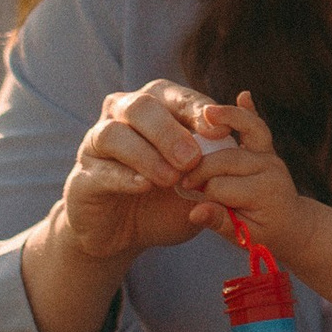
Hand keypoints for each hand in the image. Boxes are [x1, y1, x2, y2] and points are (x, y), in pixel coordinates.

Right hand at [61, 80, 224, 264]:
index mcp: (156, 107)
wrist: (124, 235)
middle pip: (142, 106)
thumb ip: (222, 148)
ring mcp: (96, 144)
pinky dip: (124, 177)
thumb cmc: (166, 198)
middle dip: (170, 131)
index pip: (177, 96)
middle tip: (192, 159)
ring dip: (146, 154)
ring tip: (171, 179)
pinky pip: (100, 170)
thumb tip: (248, 103)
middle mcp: (121, 116)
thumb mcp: (201, 177)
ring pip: (115, 133)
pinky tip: (144, 187)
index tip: (219, 132)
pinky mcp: (83, 177)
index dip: (197, 110)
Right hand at [184, 92, 305, 254]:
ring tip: (202, 117)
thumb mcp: (241, 237)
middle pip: (225, 158)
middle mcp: (270, 169)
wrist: (293, 226)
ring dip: (222, 122)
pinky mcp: (266, 146)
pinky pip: (256, 125)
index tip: (184, 194)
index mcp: (264, 192)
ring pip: (244, 131)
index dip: (199, 190)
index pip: (220, 186)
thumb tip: (195, 212)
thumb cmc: (263, 235)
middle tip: (179, 173)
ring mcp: (270, 155)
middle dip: (199, 164)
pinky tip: (240, 97)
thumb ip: (218, 222)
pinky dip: (247, 112)